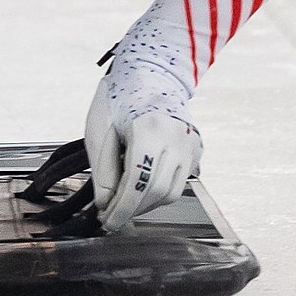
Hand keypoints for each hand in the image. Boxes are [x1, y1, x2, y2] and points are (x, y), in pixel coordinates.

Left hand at [84, 58, 202, 229]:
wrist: (150, 73)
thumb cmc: (119, 98)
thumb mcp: (100, 130)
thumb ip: (103, 170)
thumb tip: (106, 206)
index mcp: (150, 128)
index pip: (138, 182)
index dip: (122, 209)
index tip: (108, 222)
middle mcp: (177, 137)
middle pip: (156, 192)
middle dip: (132, 210)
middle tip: (112, 217)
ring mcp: (190, 143)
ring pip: (171, 192)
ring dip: (145, 205)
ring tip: (125, 202)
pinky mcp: (195, 148)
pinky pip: (179, 183)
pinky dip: (158, 193)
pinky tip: (141, 189)